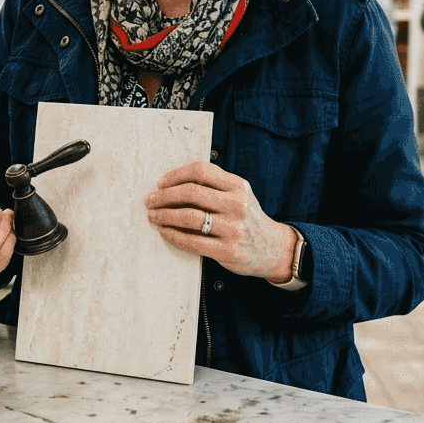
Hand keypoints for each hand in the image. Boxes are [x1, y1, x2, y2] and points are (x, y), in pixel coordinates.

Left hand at [145, 161, 297, 283]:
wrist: (272, 249)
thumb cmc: (247, 219)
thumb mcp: (239, 195)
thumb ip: (214, 186)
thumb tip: (172, 183)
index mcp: (238, 186)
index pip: (200, 171)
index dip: (175, 175)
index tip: (161, 183)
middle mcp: (237, 205)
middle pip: (191, 192)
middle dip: (164, 195)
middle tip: (150, 200)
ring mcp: (232, 229)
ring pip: (189, 217)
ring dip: (164, 215)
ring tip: (153, 215)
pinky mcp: (227, 251)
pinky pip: (192, 241)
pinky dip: (173, 235)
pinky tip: (164, 231)